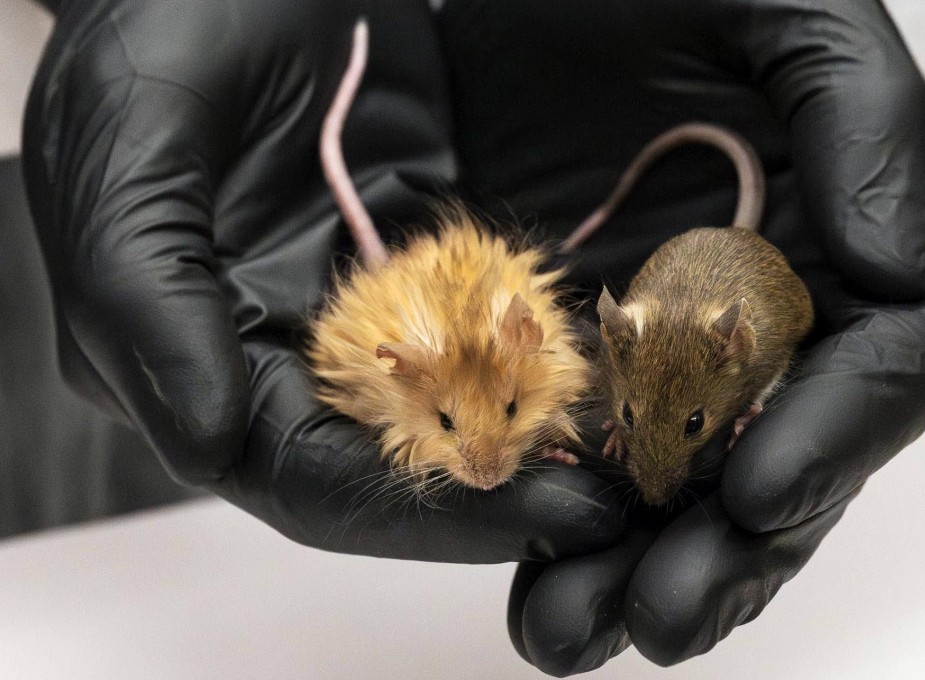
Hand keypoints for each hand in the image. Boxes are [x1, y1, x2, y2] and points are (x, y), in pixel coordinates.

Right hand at [21, 0, 622, 561]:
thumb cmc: (156, 35)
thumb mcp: (134, 155)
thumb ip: (153, 305)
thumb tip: (207, 440)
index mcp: (194, 354)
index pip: (305, 478)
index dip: (413, 512)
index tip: (522, 512)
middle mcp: (275, 353)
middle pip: (384, 461)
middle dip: (486, 485)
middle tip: (588, 502)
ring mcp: (347, 310)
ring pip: (438, 408)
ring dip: (519, 433)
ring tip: (603, 456)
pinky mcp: (406, 264)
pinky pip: (472, 328)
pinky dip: (526, 355)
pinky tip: (584, 367)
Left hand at [435, 0, 924, 672]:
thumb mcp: (789, 15)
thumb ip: (869, 121)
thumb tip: (895, 272)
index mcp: (846, 234)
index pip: (880, 362)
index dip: (835, 435)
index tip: (762, 496)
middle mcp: (777, 303)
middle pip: (784, 452)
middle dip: (729, 550)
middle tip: (660, 620)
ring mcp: (683, 337)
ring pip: (688, 479)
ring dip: (641, 563)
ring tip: (576, 629)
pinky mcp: (593, 348)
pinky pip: (601, 451)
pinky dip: (576, 516)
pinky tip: (541, 569)